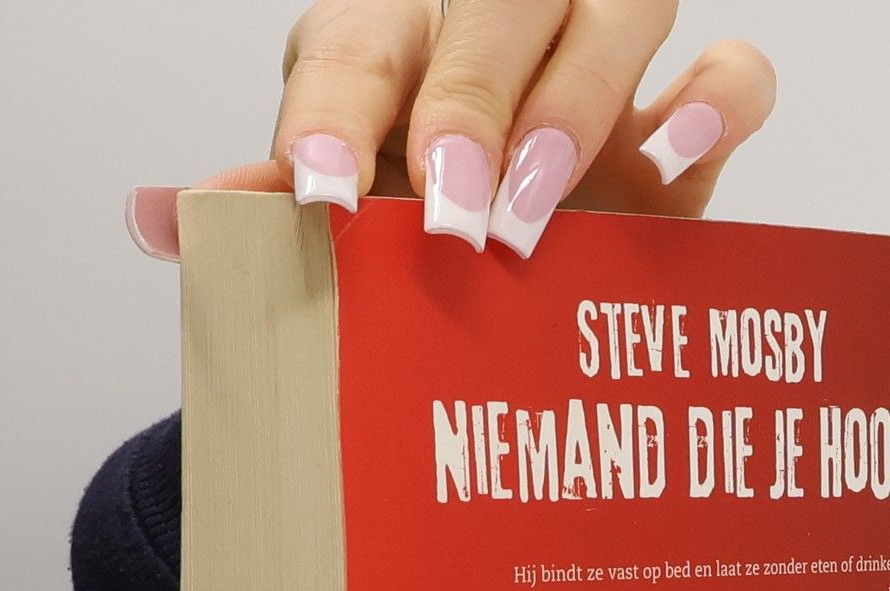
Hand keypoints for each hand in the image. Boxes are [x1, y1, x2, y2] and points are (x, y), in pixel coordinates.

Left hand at [128, 0, 775, 259]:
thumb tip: (155, 216)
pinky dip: (716, 103)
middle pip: (495, 8)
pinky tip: (674, 157)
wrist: (502, 265)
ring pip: (618, 9)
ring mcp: (601, 66)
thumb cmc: (411, 229)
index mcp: (389, 48)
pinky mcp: (683, 125)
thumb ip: (259, 215)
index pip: (354, 48)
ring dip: (575, 106)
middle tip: (446, 211)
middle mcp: (497, 34)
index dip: (332, 114)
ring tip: (533, 211)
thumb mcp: (339, 224)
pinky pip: (733, 74)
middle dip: (468, 104)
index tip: (314, 197)